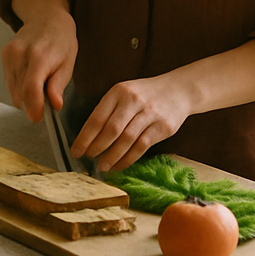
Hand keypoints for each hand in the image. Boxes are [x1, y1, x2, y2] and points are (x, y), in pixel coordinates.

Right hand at [1, 7, 76, 122]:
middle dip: (32, 104)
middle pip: (20, 92)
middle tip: (45, 101)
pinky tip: (30, 76)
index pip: (31, 89)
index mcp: (40, 57)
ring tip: (39, 83)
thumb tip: (55, 104)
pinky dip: (19, 85)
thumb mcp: (68, 64)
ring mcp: (10, 54)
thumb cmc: (61, 40)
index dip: (34, 108)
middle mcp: (21, 54)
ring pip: (12, 89)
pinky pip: (9, 81)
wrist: (47, 18)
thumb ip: (58, 85)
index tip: (38, 117)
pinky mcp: (4, 55)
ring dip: (25, 95)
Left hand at [70, 75, 190, 172]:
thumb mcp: (124, 93)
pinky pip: (142, 146)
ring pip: (126, 140)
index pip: (97, 117)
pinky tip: (119, 165)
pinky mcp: (163, 127)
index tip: (76, 150)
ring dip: (112, 156)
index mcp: (118, 91)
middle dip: (96, 147)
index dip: (85, 136)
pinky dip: (128, 158)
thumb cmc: (144, 94)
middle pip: (111, 129)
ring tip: (102, 166)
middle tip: (87, 158)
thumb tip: (88, 135)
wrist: (178, 89)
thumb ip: (108, 110)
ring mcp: (149, 113)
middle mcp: (133, 101)